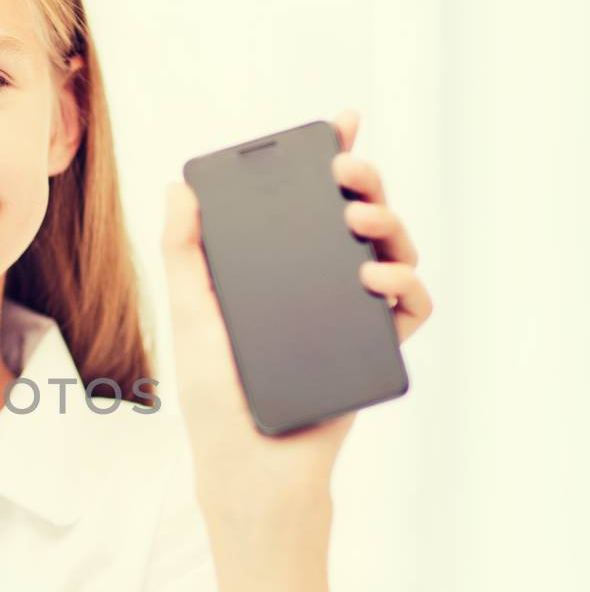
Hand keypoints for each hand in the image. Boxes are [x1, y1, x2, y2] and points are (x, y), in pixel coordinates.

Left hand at [160, 109, 433, 510]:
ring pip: (393, 253)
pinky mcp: (374, 350)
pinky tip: (376, 282)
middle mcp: (320, 285)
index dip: (329, 160)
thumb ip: (184, 254)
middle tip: (349, 170)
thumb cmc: (217, 396)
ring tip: (360, 223)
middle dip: (362, 182)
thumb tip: (179, 188)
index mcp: (278, 268)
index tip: (339, 124)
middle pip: (357, 218)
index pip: (308, 204)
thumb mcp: (191, 316)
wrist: (250, 467)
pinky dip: (406, 287)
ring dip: (388, 226)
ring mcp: (351, 315)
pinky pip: (412, 309)